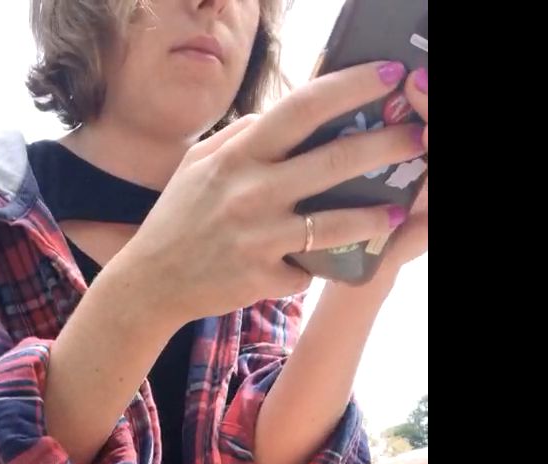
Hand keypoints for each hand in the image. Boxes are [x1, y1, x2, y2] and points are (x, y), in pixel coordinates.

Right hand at [112, 61, 425, 329]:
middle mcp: (251, 193)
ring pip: (335, 222)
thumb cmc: (176, 221)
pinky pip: (307, 268)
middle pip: (335, 161)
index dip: (352, 86)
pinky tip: (323, 262)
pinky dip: (316, 264)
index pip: (303, 108)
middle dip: (386, 144)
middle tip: (416, 138)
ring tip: (396, 209)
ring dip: (375, 214)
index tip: (389, 76)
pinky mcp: (262, 277)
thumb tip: (282, 117)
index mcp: (237, 157)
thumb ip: (240, 138)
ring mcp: (259, 238)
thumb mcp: (197, 166)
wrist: (150, 284)